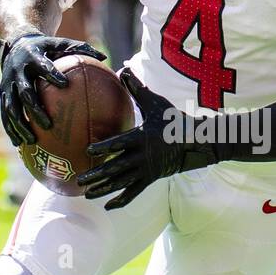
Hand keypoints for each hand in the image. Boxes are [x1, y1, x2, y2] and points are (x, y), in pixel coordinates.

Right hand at [0, 33, 104, 145]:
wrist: (15, 44)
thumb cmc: (45, 47)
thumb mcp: (59, 43)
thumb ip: (79, 49)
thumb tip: (104, 57)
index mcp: (33, 57)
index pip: (43, 66)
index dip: (52, 74)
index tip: (64, 85)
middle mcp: (17, 71)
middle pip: (25, 92)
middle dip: (35, 109)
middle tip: (48, 124)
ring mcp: (7, 84)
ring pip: (11, 107)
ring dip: (20, 124)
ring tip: (32, 140)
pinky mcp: (3, 93)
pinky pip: (5, 113)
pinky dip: (11, 128)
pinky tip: (19, 144)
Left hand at [76, 68, 214, 209]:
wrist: (195, 143)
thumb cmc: (173, 120)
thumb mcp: (156, 103)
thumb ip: (137, 89)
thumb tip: (123, 68)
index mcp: (142, 138)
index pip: (120, 143)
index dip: (105, 147)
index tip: (88, 149)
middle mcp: (143, 157)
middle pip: (117, 168)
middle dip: (97, 175)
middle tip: (80, 179)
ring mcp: (147, 171)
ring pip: (122, 183)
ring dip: (103, 189)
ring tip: (87, 193)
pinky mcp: (150, 180)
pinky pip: (133, 192)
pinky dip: (120, 201)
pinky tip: (107, 206)